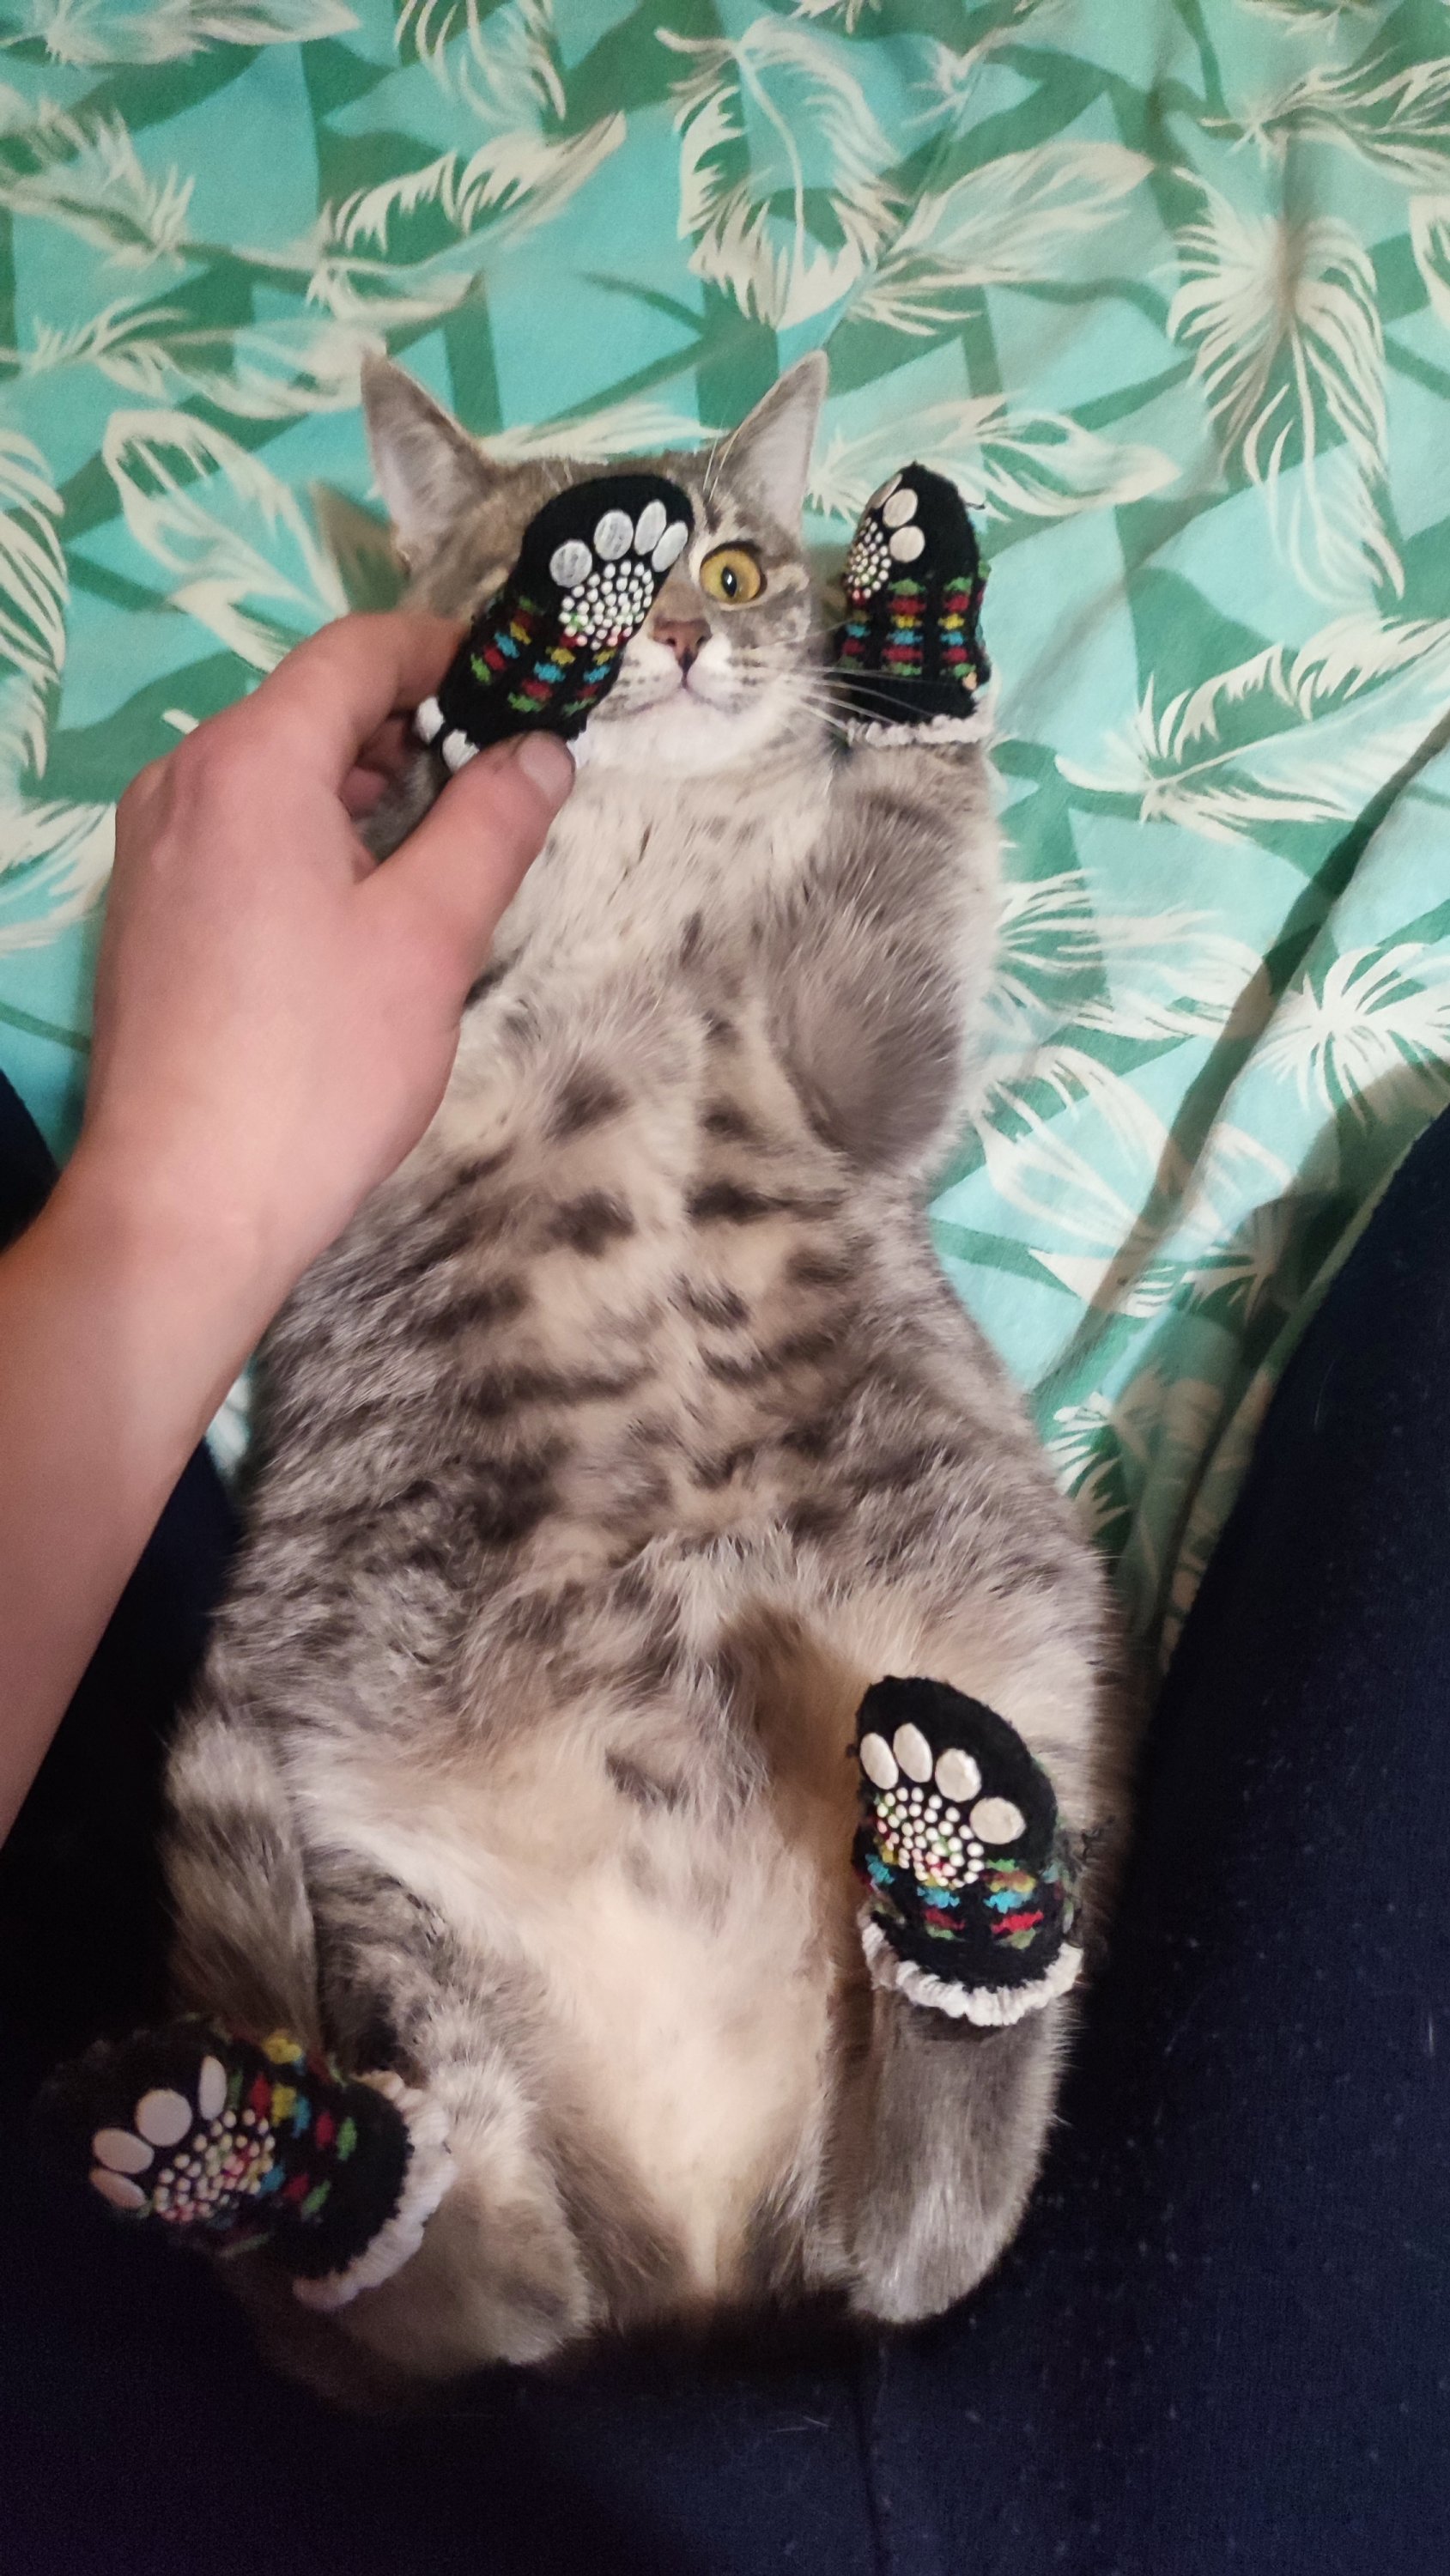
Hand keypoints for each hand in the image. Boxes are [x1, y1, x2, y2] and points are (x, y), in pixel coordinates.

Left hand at [67, 610, 572, 1343]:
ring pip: (274, 773)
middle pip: (311, 708)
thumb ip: (491, 824)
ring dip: (363, 789)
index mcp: (249, 762)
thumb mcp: (430, 937)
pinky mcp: (150, 910)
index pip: (356, 652)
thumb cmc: (318, 1066)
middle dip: (412, 727)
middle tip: (503, 783)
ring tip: (445, 849)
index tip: (521, 691)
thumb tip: (540, 751)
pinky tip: (365, 906)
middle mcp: (183, 782)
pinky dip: (310, 836)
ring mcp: (154, 848)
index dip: (448, 654)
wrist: (187, 1204)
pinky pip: (239, 831)